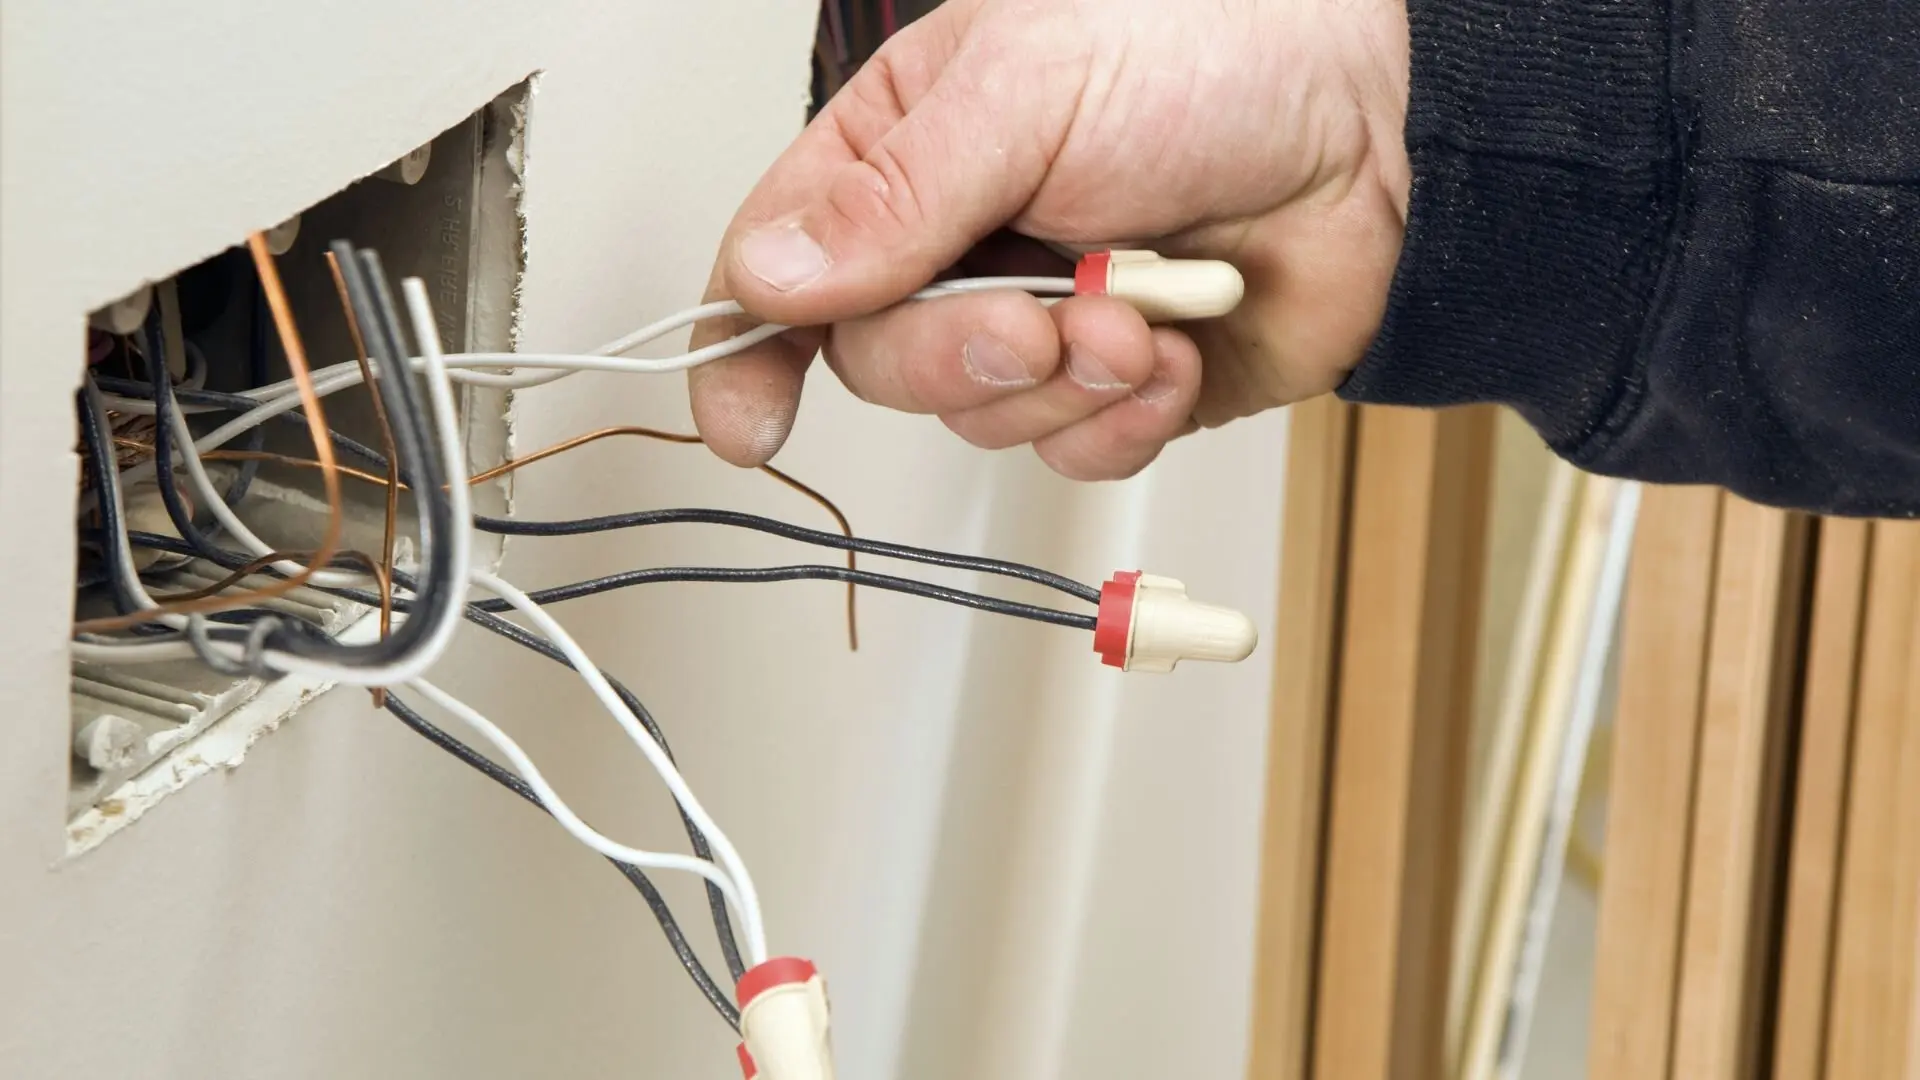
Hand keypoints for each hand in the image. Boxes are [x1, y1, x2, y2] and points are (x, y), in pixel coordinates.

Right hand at [689, 0, 1410, 479]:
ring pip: (980, 421)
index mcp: (907, 155)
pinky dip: (1126, 417)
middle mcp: (961, 248)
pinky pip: (1076, 455)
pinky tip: (1176, 352)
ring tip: (1142, 311)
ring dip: (1064, 382)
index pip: (781, 264)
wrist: (1380, 130)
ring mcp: (1041, 324)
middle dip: (958, 356)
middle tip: (1037, 318)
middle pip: (878, 364)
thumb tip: (773, 280)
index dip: (747, 349)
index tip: (747, 420)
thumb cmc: (1214, 55)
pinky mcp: (1118, 389)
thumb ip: (894, 197)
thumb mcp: (1026, 92)